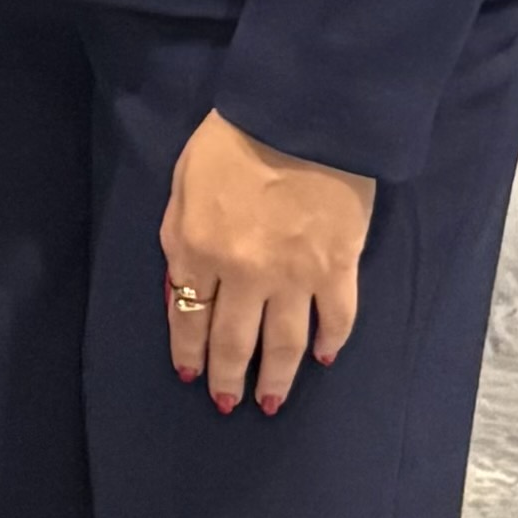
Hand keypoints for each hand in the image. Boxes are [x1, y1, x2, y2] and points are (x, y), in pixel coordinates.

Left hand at [161, 108, 372, 416]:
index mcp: (198, 251)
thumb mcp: (183, 182)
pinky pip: (337, 318)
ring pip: (285, 344)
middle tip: (227, 403)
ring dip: (276, 379)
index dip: (189, 352)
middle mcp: (244, 275)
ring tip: (269, 403)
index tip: (190, 376)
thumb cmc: (233, 138)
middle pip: (234, 342)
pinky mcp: (338, 267)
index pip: (188, 318)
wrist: (302, 114)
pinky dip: (332, 342)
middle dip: (227, 379)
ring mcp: (295, 276)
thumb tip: (181, 286)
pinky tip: (325, 358)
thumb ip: (178, 238)